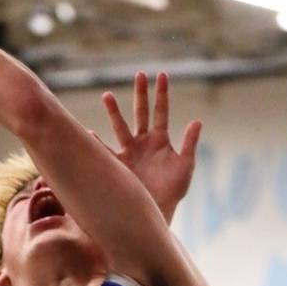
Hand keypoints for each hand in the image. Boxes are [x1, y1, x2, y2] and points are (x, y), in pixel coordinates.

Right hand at [98, 72, 200, 220]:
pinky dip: (96, 143)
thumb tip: (197, 120)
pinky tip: (89, 133)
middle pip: (141, 113)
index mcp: (160, 141)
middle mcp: (143, 143)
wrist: (155, 211)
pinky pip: (105, 151)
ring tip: (107, 95)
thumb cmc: (172, 191)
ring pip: (120, 127)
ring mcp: (129, 153)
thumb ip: (189, 144)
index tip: (161, 75)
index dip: (162, 94)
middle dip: (140, 94)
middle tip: (139, 74)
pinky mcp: (118, 165)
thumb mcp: (185, 166)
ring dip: (114, 112)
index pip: (161, 112)